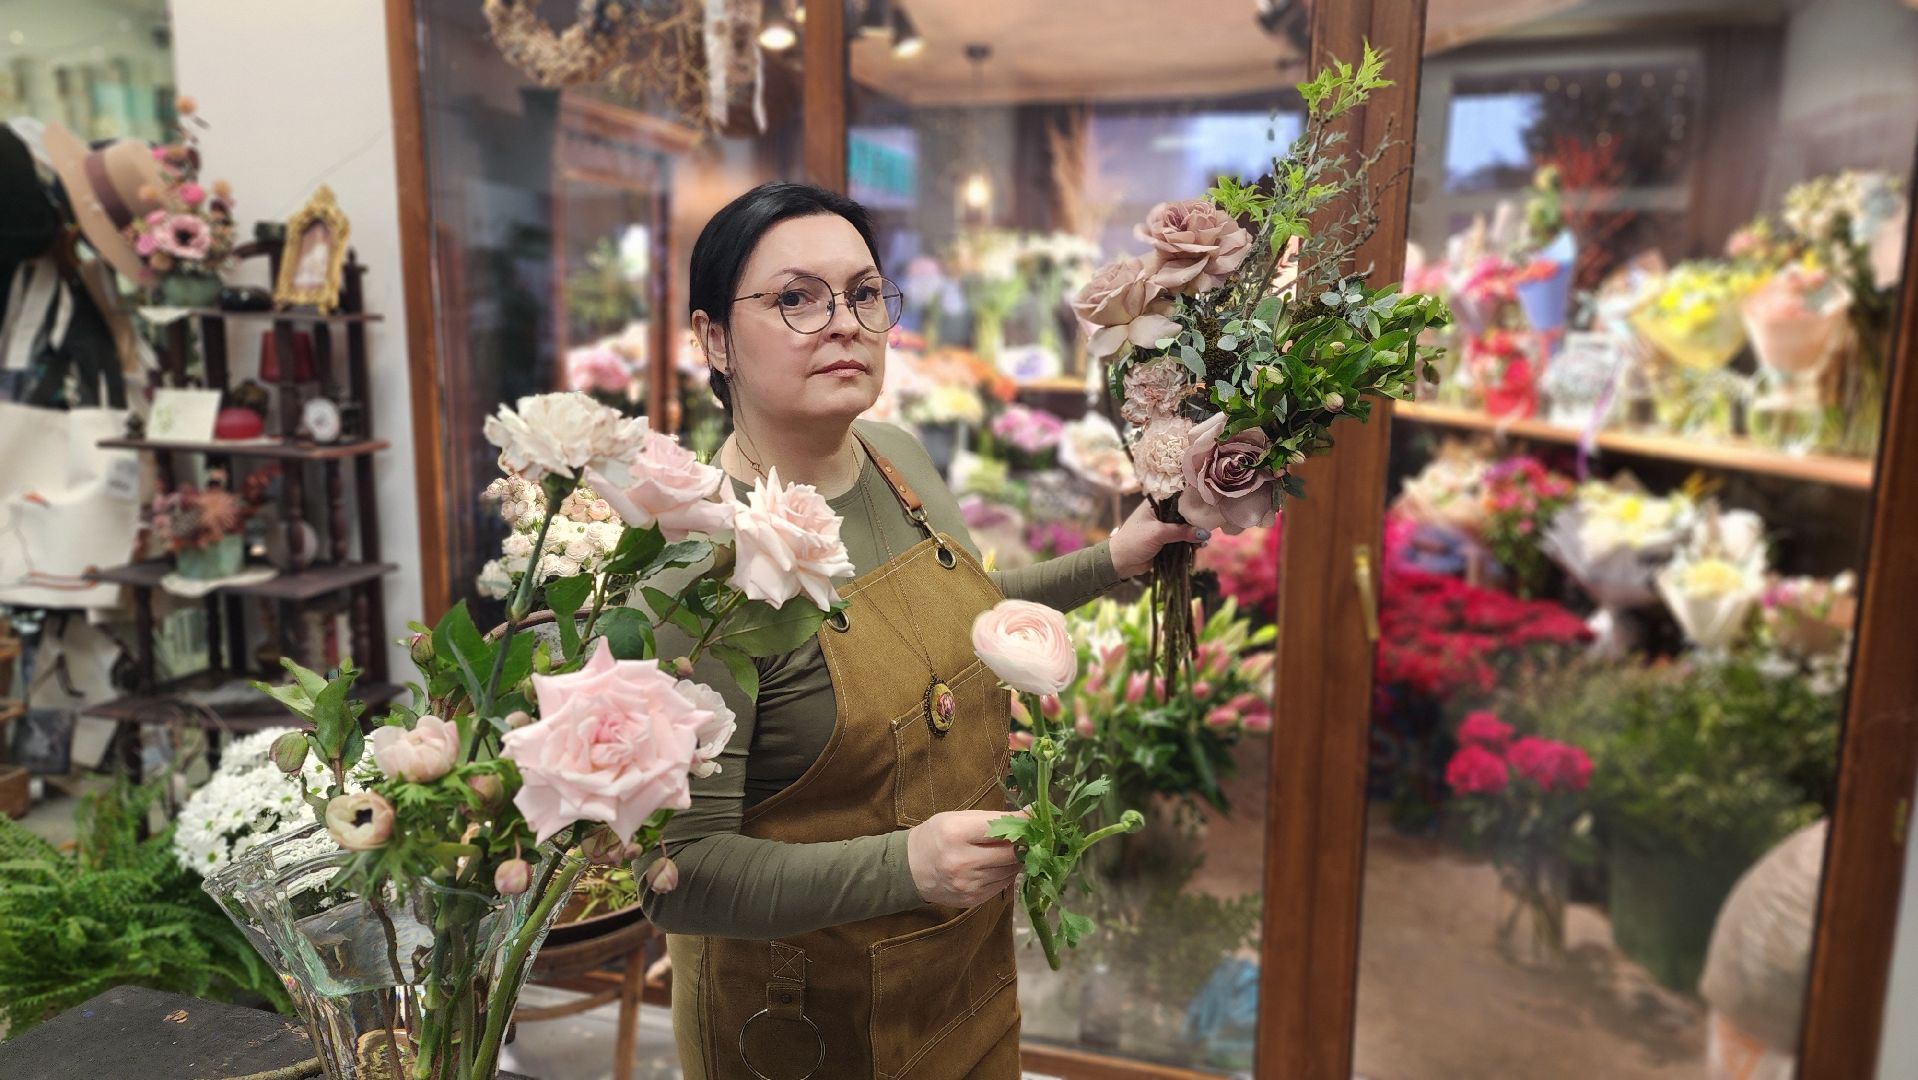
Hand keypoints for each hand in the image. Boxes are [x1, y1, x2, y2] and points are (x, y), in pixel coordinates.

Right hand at [906, 809, 1024, 906]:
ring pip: (1011, 870)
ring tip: (1011, 849)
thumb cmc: (937, 836)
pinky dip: (1006, 873)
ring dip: (1017, 859)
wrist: (911, 869)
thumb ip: (993, 818)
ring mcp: (968, 884)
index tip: (1037, 816)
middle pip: (1011, 853)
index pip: (1000, 828)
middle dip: (1024, 843)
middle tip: (1031, 834)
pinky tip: (998, 864)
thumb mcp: (958, 818)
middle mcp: (962, 861)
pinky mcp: (974, 899)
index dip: (1023, 822)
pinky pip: (1003, 884)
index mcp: (956, 834)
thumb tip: (1031, 812)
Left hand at [1107, 500, 1208, 578]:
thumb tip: (1205, 533)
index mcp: (1156, 503)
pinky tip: (1199, 547)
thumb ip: (1181, 532)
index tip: (1210, 506)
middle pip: (1186, 514)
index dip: (1195, 501)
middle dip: (1197, 521)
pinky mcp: (1168, 541)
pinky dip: (1191, 543)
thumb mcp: (1158, 534)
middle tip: (1210, 527)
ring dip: (1195, 534)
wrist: (1120, 562)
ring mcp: (1166, 527)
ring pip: (1186, 528)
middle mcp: (1162, 513)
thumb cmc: (1134, 541)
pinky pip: (1183, 540)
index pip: (1180, 497)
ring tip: (1204, 541)